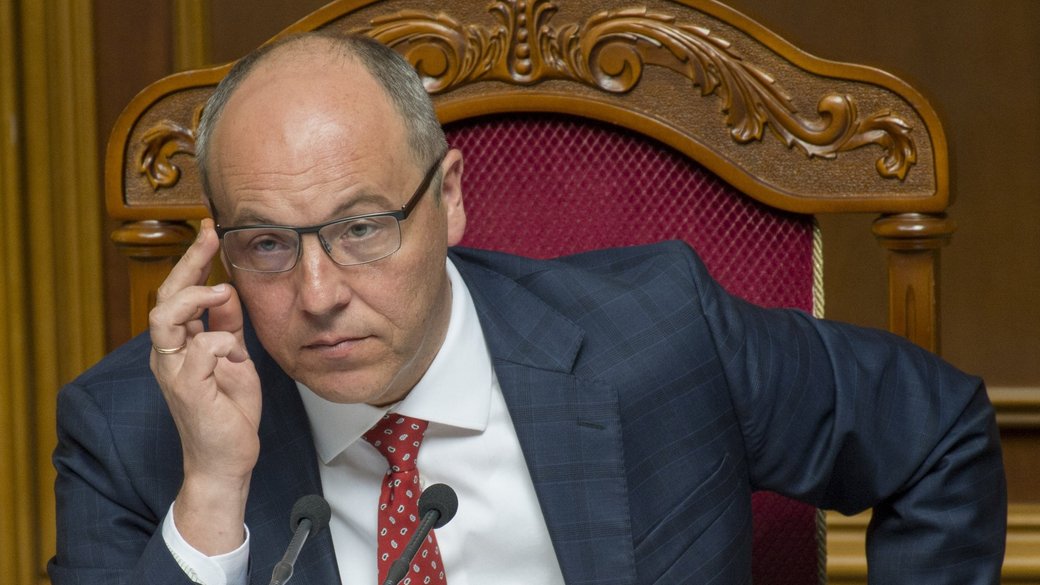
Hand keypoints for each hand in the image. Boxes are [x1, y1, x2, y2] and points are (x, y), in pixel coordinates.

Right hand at [149, 218, 260, 554]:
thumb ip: (229, 326)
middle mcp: (168, 354)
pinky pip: (197, 351)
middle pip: (166, 295)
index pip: (180, 293)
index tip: (212, 230)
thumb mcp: (235, 358)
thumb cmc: (229, 411)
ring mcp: (173, 372)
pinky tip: (231, 351)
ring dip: (195, 298)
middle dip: (189, 261)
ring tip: (221, 292)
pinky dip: (217, 342)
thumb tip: (230, 291)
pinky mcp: (187, 390)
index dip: (194, 260)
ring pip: (164, 318)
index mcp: (179, 344)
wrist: (228, 458)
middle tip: (211, 235)